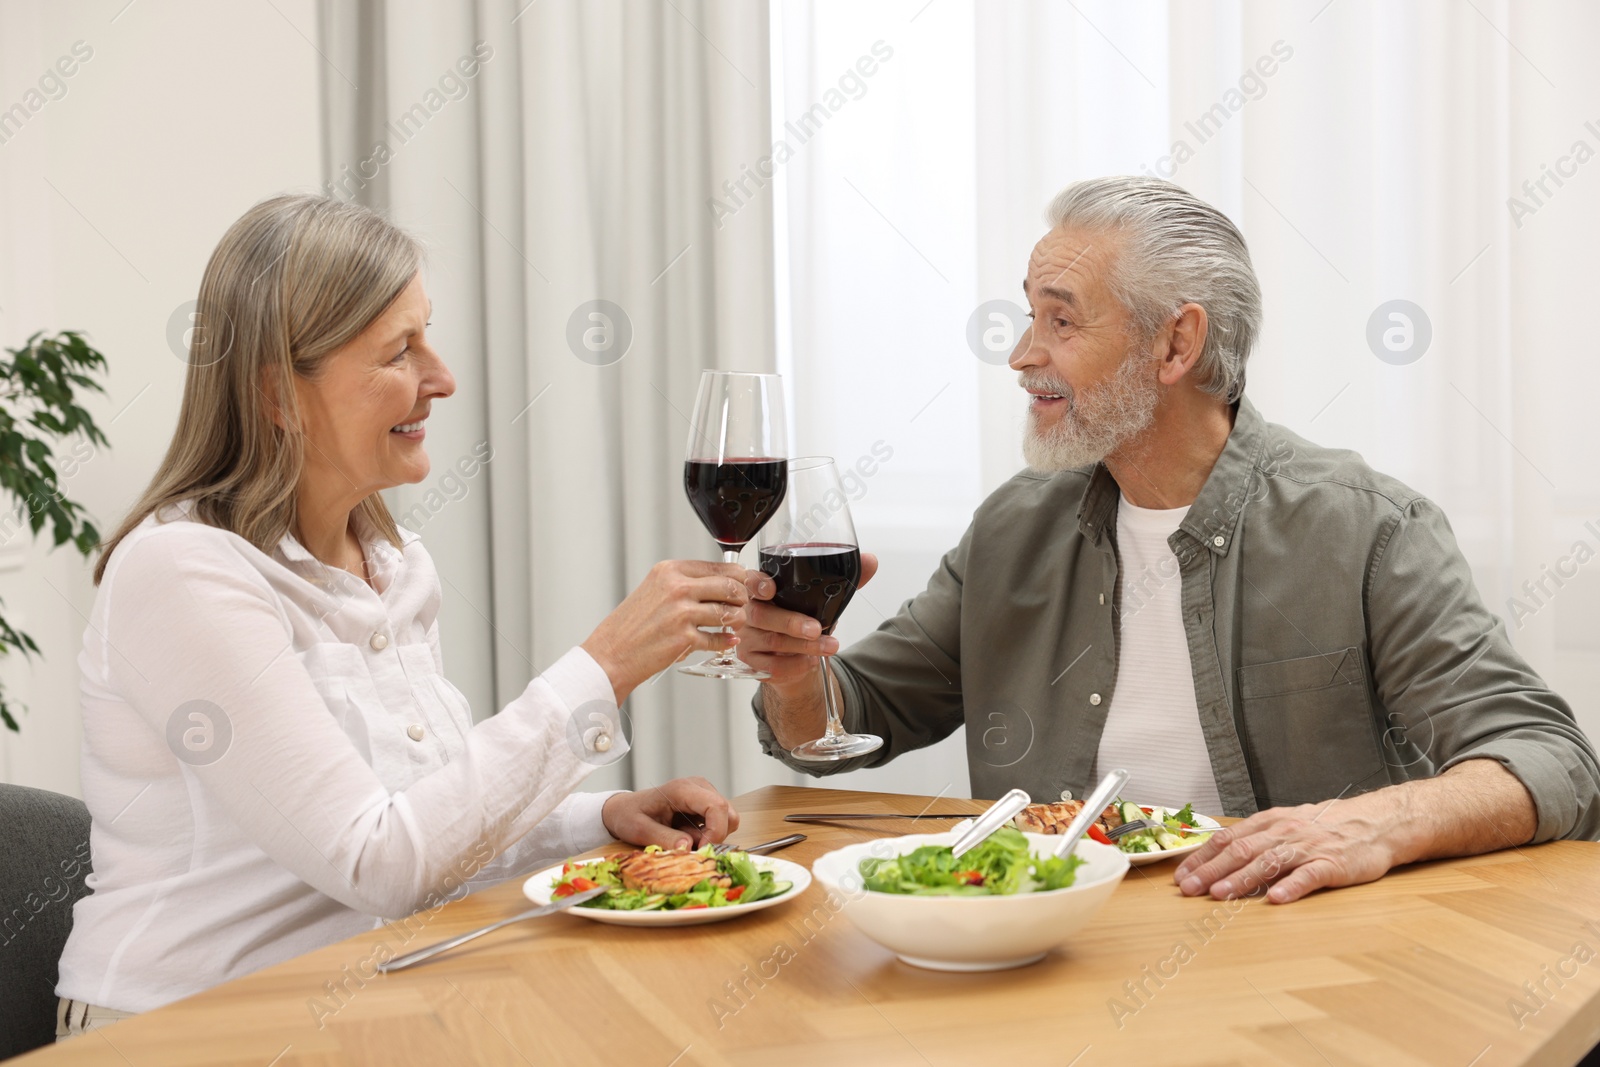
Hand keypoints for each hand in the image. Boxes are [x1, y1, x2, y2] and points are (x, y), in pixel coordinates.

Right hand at [582, 560, 750, 702]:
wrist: (611, 653)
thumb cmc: (632, 625)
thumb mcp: (656, 591)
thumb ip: (686, 584)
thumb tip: (722, 582)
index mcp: (670, 571)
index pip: (719, 566)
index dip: (739, 578)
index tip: (744, 586)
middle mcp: (676, 588)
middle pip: (730, 586)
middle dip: (742, 598)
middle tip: (741, 606)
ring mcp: (681, 613)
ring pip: (729, 612)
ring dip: (737, 621)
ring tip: (733, 625)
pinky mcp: (684, 638)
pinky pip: (719, 638)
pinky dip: (725, 642)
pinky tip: (724, 641)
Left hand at [600, 777, 740, 848]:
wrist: (625, 810)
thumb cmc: (629, 816)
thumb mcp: (639, 829)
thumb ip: (663, 838)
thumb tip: (688, 848)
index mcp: (682, 789)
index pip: (716, 806)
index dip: (716, 831)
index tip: (701, 850)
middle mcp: (698, 787)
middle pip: (727, 814)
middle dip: (715, 837)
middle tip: (692, 849)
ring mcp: (704, 795)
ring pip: (727, 820)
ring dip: (710, 837)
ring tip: (684, 839)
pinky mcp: (705, 805)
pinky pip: (719, 823)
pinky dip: (707, 836)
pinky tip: (686, 835)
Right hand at [737, 552, 879, 687]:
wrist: (796, 659)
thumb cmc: (804, 621)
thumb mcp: (823, 601)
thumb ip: (844, 581)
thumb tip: (870, 561)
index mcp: (763, 590)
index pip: (751, 582)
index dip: (758, 584)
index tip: (770, 589)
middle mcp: (751, 613)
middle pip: (762, 615)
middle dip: (792, 622)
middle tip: (816, 629)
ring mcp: (748, 638)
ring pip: (771, 641)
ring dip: (804, 646)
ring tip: (829, 646)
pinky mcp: (752, 662)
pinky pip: (771, 666)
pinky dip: (795, 665)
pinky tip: (810, 662)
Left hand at [1171, 793, 1404, 903]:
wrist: (1374, 822)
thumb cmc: (1326, 827)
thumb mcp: (1286, 825)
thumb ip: (1257, 839)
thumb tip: (1219, 855)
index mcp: (1269, 823)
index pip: (1227, 839)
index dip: (1201, 857)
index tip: (1180, 875)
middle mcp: (1284, 832)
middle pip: (1241, 851)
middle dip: (1211, 870)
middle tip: (1188, 889)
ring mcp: (1308, 847)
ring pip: (1269, 862)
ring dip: (1242, 879)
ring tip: (1220, 894)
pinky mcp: (1332, 863)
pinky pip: (1309, 875)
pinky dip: (1291, 886)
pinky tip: (1276, 899)